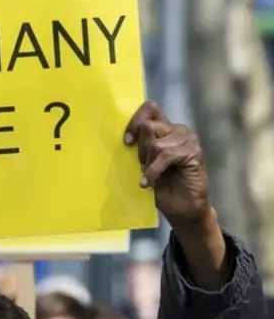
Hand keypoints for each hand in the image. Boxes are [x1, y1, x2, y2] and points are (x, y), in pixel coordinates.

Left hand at [124, 100, 211, 228]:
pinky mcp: (193, 151)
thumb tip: (125, 138)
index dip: (135, 121)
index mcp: (165, 130)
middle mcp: (177, 130)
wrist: (183, 209)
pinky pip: (165, 155)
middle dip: (141, 151)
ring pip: (155, 143)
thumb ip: (140, 149)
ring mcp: (188, 139)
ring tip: (152, 177)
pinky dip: (153, 171)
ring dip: (148, 163)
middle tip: (144, 167)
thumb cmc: (163, 188)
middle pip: (148, 127)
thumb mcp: (145, 165)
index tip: (127, 141)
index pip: (150, 109)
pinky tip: (149, 183)